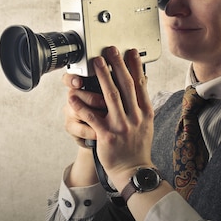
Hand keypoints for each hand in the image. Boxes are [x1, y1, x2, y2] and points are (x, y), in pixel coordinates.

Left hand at [68, 46, 154, 188]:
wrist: (133, 170)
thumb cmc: (137, 145)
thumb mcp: (147, 123)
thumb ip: (142, 103)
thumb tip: (141, 82)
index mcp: (145, 112)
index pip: (140, 84)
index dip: (135, 66)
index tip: (131, 51)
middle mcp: (135, 117)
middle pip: (126, 85)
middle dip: (118, 65)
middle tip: (110, 50)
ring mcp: (121, 126)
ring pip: (111, 96)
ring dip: (103, 77)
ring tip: (96, 63)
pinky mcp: (107, 136)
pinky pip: (92, 117)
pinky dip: (82, 105)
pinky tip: (73, 95)